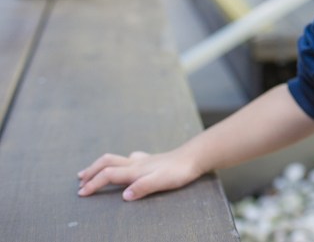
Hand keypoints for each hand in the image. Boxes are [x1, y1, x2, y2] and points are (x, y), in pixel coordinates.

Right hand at [77, 149, 200, 200]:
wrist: (194, 157)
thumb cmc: (178, 171)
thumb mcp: (160, 182)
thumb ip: (142, 188)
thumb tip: (124, 195)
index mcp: (135, 170)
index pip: (107, 175)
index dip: (93, 184)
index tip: (81, 193)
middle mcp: (136, 163)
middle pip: (107, 162)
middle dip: (91, 171)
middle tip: (79, 180)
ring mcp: (143, 160)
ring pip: (116, 159)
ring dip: (101, 165)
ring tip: (91, 170)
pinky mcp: (151, 160)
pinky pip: (132, 158)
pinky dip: (122, 162)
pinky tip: (126, 163)